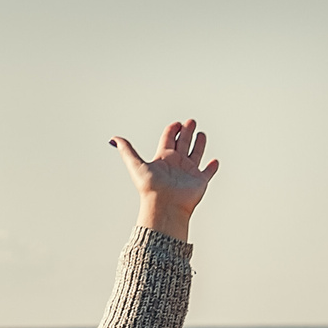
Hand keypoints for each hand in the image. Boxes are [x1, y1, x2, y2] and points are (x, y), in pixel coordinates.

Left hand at [111, 117, 221, 241]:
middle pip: (182, 143)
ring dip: (199, 144)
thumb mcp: (136, 165)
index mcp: (163, 158)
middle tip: (191, 121)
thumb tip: (113, 138)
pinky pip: (207, 172)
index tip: (177, 123)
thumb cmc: (150, 187)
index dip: (172, 130)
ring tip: (201, 135)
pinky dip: (212, 167)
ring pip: (195, 154)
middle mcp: (176, 164)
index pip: (168, 139)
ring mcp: (188, 172)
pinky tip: (214, 161)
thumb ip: (127, 150)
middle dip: (187, 131)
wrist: (164, 205)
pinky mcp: (199, 181)